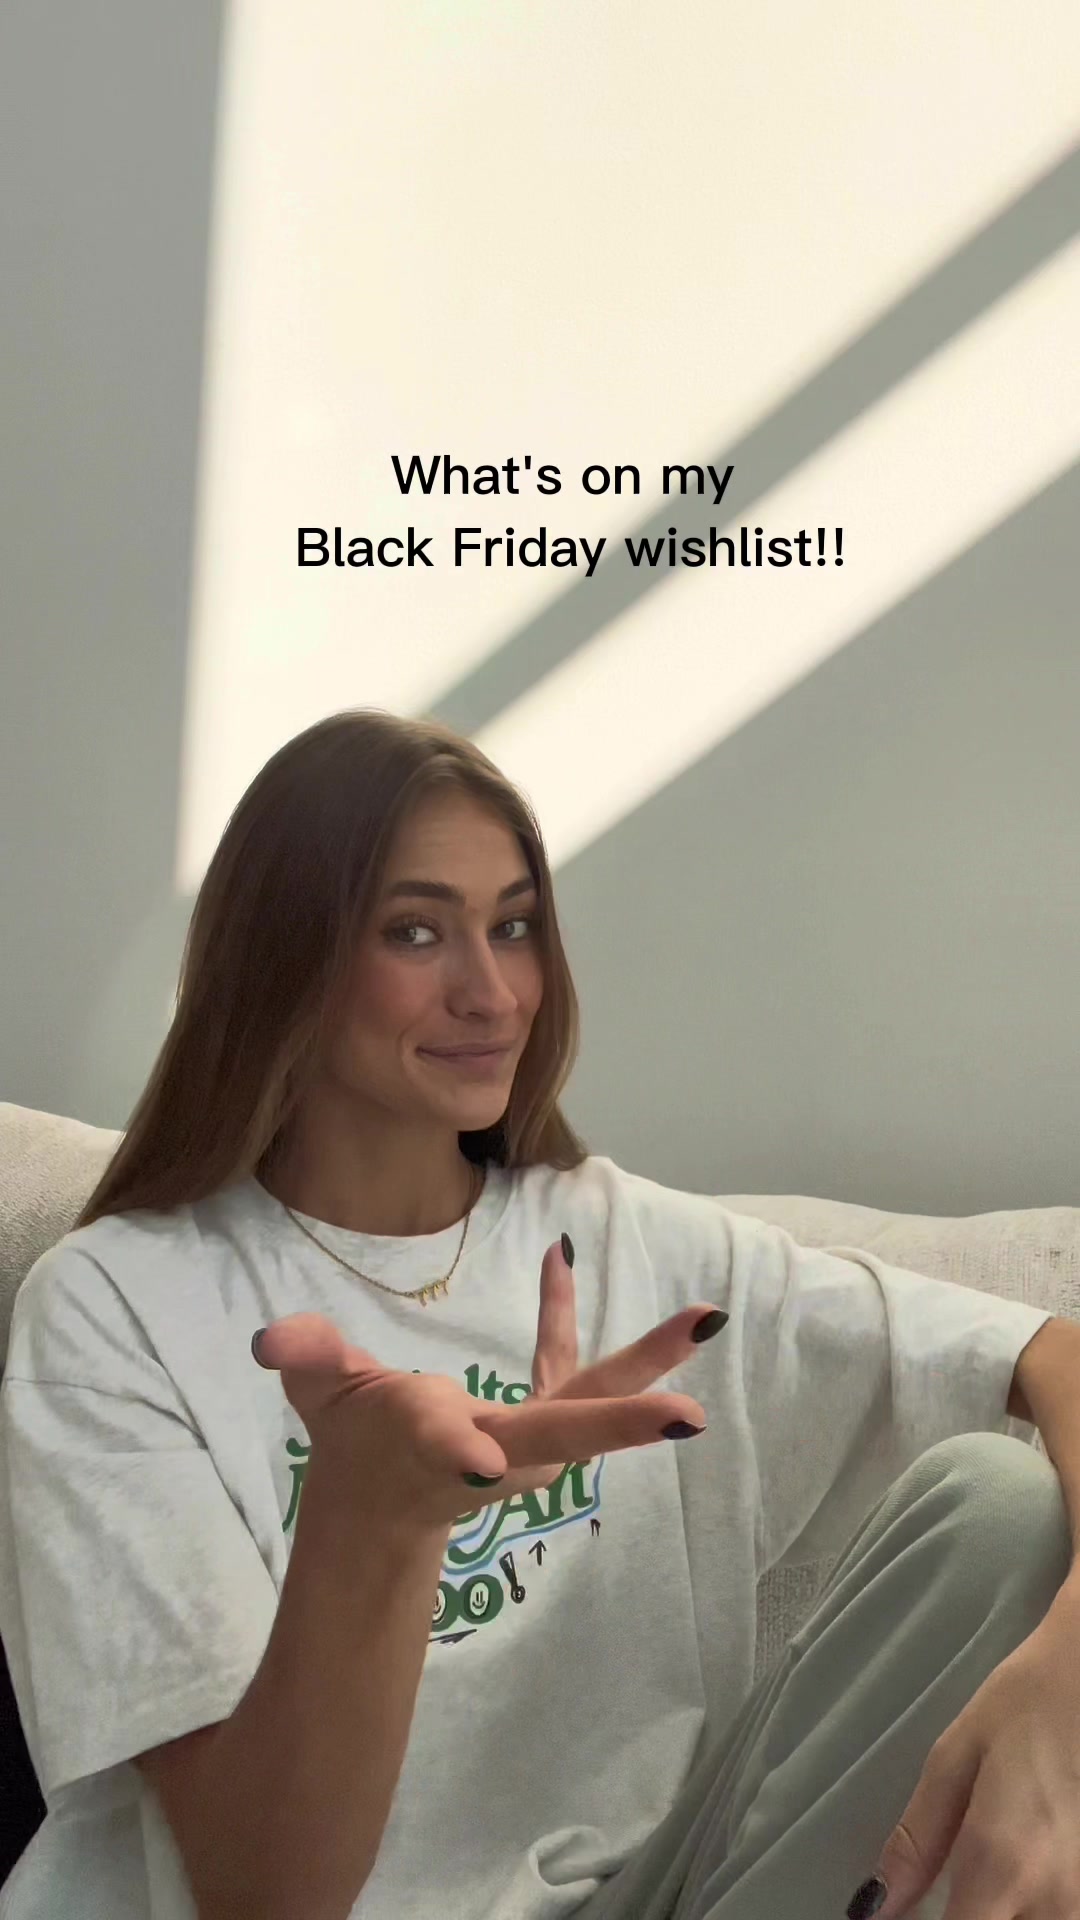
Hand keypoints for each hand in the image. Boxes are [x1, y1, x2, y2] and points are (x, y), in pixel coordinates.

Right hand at [252, 1237, 720, 1531]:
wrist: (384, 1504)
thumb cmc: (354, 1446)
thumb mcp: (322, 1399)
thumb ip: (308, 1362)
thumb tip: (275, 1340)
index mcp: (434, 1450)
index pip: (450, 1451)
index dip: (462, 1454)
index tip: (480, 1461)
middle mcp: (498, 1454)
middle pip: (564, 1435)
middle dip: (623, 1425)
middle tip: (690, 1416)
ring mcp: (532, 1442)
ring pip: (596, 1400)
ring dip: (652, 1362)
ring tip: (706, 1318)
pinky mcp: (542, 1420)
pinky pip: (568, 1365)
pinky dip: (566, 1314)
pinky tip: (559, 1256)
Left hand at [862, 1597, 1079, 1918]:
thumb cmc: (1026, 1705)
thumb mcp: (955, 1758)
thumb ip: (916, 1842)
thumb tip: (872, 1907)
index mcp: (1003, 1868)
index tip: (905, 1915)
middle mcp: (1055, 1903)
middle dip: (966, 1919)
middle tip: (948, 1889)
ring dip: (1001, 1913)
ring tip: (981, 1884)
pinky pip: (1058, 1919)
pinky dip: (1032, 1910)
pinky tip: (1017, 1880)